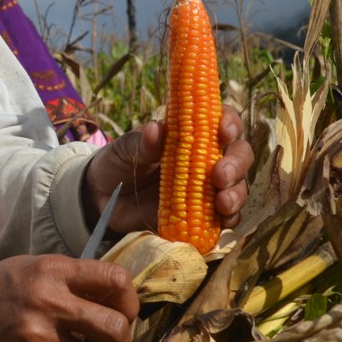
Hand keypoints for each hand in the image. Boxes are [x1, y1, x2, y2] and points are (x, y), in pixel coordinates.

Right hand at [0, 254, 138, 341]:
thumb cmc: (0, 291)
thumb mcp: (35, 269)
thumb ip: (74, 281)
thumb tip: (118, 303)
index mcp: (53, 271)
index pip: (115, 279)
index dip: (130, 301)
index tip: (124, 314)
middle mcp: (48, 303)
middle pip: (114, 329)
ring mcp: (37, 340)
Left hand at [82, 108, 253, 238]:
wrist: (102, 200)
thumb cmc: (117, 163)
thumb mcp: (124, 149)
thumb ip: (141, 142)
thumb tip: (154, 129)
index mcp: (190, 133)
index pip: (220, 121)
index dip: (229, 123)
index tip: (222, 131)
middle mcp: (205, 158)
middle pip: (238, 155)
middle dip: (236, 164)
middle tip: (220, 175)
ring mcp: (206, 188)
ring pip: (237, 186)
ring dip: (236, 194)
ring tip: (222, 203)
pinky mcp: (202, 215)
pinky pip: (225, 217)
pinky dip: (229, 219)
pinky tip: (223, 221)